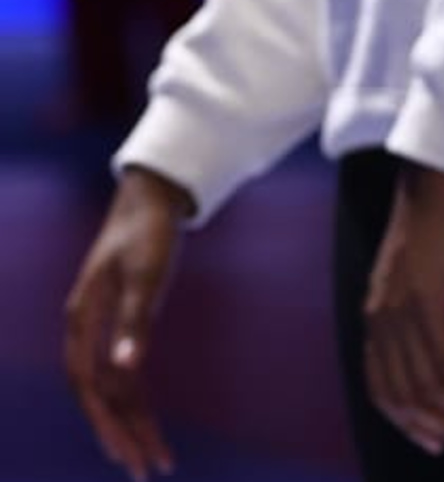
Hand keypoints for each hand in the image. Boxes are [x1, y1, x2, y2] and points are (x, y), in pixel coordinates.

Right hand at [64, 167, 191, 479]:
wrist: (148, 200)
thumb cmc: (147, 234)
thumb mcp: (145, 275)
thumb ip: (134, 321)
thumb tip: (126, 367)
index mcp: (83, 322)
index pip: (93, 387)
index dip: (111, 422)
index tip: (132, 453)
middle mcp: (85, 332)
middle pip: (99, 396)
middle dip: (122, 434)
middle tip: (145, 471)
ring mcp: (98, 330)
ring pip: (110, 388)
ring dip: (129, 423)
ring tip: (149, 459)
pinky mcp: (115, 325)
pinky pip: (119, 373)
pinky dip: (132, 399)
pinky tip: (141, 421)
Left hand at [359, 164, 443, 455]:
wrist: (432, 182)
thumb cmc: (431, 224)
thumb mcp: (417, 275)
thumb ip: (416, 309)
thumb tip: (434, 341)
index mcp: (375, 321)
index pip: (382, 390)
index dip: (408, 423)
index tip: (439, 442)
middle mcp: (380, 323)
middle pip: (404, 396)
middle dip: (440, 426)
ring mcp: (400, 312)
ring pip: (427, 383)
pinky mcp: (425, 298)